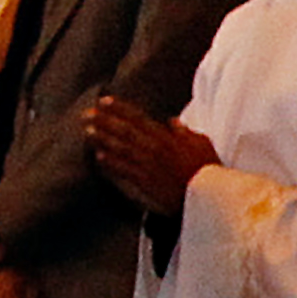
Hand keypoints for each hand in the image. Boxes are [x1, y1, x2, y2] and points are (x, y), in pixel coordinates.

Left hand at [88, 96, 214, 214]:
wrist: (209, 196)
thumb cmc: (209, 170)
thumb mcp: (202, 144)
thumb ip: (185, 132)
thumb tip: (173, 121)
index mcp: (167, 137)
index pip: (138, 118)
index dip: (119, 108)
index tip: (103, 101)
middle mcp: (156, 148)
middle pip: (125, 130)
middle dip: (105, 120)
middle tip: (86, 114)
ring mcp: (150, 165)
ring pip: (122, 149)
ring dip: (103, 139)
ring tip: (87, 131)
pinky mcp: (147, 183)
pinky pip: (125, 170)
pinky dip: (112, 163)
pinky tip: (99, 156)